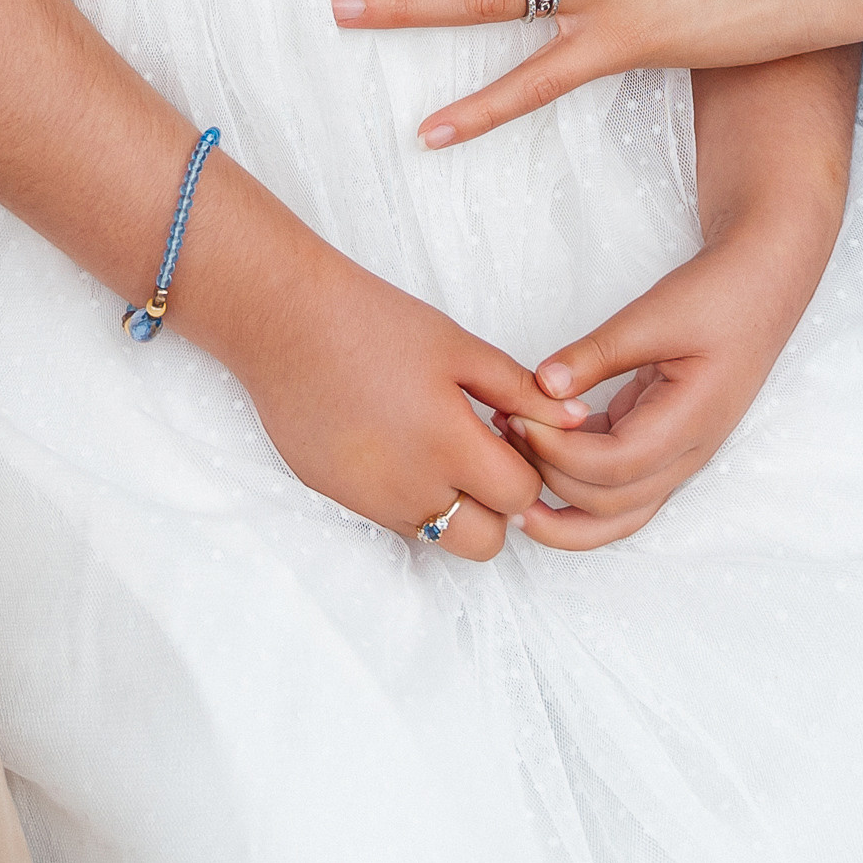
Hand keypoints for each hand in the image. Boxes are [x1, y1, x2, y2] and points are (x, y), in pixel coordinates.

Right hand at [226, 243, 589, 563]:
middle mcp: (412, 489)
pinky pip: (397, 525)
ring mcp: (373, 503)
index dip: (525, 464)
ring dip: (455, 509)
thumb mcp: (457, 345)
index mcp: (448, 444)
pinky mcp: (341, 502)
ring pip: (441, 539)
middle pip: (487, 541)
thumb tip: (576, 419)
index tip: (507, 429)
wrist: (286, 321)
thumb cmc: (374, 322)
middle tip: (481, 450)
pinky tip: (398, 448)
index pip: (520, 496)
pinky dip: (412, 502)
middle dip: (497, 505)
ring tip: (439, 449)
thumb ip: (520, 388)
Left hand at [505, 204, 839, 549]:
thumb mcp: (656, 313)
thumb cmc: (718, 296)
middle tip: (504, 435)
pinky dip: (574, 477)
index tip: (521, 414)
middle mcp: (685, 455)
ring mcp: (675, 455)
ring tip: (509, 469)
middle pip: (609, 508)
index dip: (560, 452)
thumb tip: (542, 385)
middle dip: (549, 481)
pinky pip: (615, 484)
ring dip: (559, 503)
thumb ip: (598, 353)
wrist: (761, 286)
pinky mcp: (660, 443)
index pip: (614, 469)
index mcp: (691, 424)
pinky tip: (538, 446)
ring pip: (614, 514)